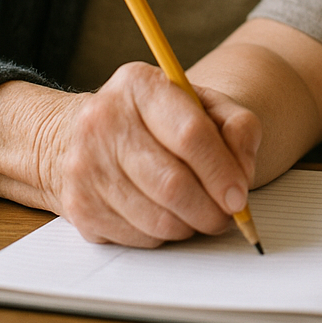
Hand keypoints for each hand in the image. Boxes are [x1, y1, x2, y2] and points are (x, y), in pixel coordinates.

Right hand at [43, 62, 260, 246]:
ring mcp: (85, 165)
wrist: (81, 136)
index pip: (190, 134)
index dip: (221, 171)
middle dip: (210, 209)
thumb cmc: (156, 120)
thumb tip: (242, 174)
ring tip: (201, 215)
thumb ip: (236, 125)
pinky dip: (164, 235)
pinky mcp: (79, 206)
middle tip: (227, 217)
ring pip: (156, 218)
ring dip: (190, 226)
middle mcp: (104, 121)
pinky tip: (168, 216)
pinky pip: (137, 237)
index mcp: (139, 85)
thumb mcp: (202, 104)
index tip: (239, 196)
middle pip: (172, 183)